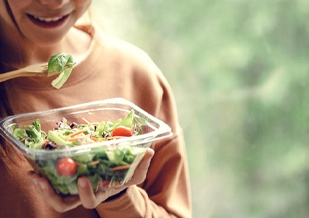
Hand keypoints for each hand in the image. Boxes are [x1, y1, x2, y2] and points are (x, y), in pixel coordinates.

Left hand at [27, 148, 154, 212]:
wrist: (114, 174)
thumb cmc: (125, 176)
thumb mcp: (135, 172)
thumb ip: (142, 164)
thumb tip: (149, 151)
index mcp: (99, 193)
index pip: (90, 201)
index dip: (85, 192)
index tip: (82, 178)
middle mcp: (83, 194)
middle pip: (63, 203)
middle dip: (51, 194)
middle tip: (41, 179)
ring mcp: (73, 188)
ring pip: (54, 196)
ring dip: (42, 187)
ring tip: (34, 174)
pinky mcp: (67, 179)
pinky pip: (52, 180)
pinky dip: (43, 174)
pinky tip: (36, 163)